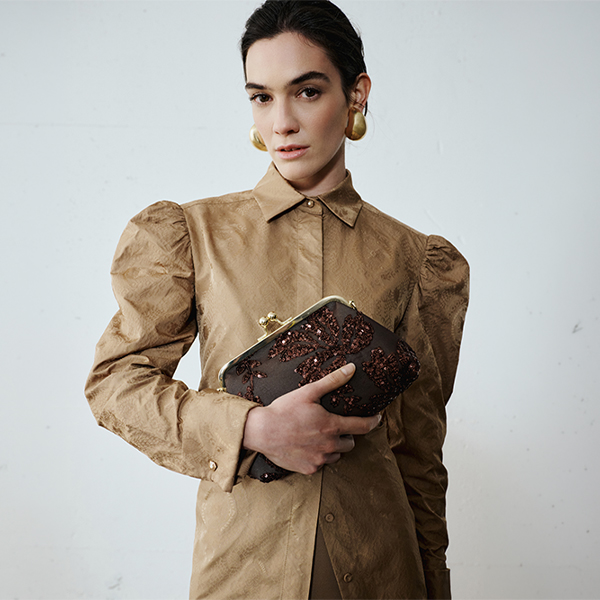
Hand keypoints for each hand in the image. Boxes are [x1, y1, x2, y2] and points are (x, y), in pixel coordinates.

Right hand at [242, 363, 380, 474]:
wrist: (261, 431)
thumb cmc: (284, 410)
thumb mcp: (308, 392)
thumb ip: (332, 381)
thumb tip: (352, 369)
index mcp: (332, 426)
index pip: (363, 427)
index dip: (373, 422)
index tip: (377, 418)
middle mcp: (329, 446)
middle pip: (350, 443)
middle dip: (346, 435)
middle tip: (333, 427)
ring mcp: (319, 459)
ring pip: (336, 455)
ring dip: (332, 447)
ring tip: (317, 437)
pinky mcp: (309, 469)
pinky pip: (321, 464)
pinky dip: (318, 456)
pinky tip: (306, 446)